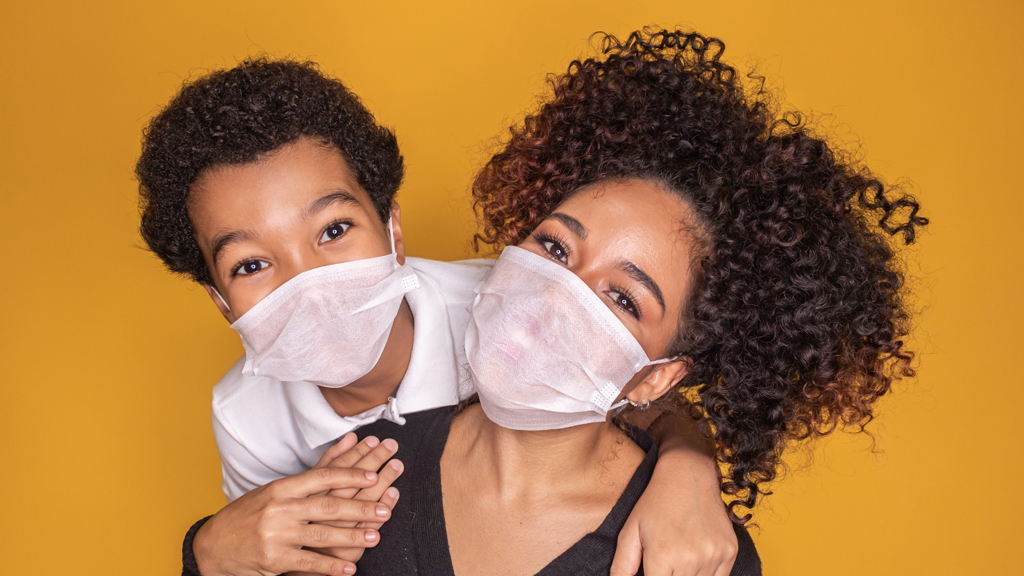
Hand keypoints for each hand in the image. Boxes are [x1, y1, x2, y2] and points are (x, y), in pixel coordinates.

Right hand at [193, 436, 393, 575]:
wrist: (213, 546)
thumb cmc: (250, 515)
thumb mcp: (273, 491)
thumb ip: (309, 478)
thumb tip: (348, 446)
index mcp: (281, 487)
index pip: (322, 477)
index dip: (349, 476)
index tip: (373, 476)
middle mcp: (279, 508)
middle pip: (327, 505)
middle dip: (360, 508)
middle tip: (384, 510)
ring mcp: (276, 535)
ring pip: (322, 534)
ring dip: (352, 537)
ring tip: (375, 537)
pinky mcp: (274, 559)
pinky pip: (309, 563)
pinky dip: (331, 567)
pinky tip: (349, 569)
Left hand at [610, 446, 736, 575]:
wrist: (688, 474)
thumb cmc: (655, 503)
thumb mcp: (630, 531)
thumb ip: (622, 566)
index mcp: (663, 556)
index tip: (653, 572)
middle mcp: (691, 559)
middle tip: (666, 565)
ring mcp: (714, 556)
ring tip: (679, 558)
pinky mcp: (730, 551)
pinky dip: (706, 575)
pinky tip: (696, 559)